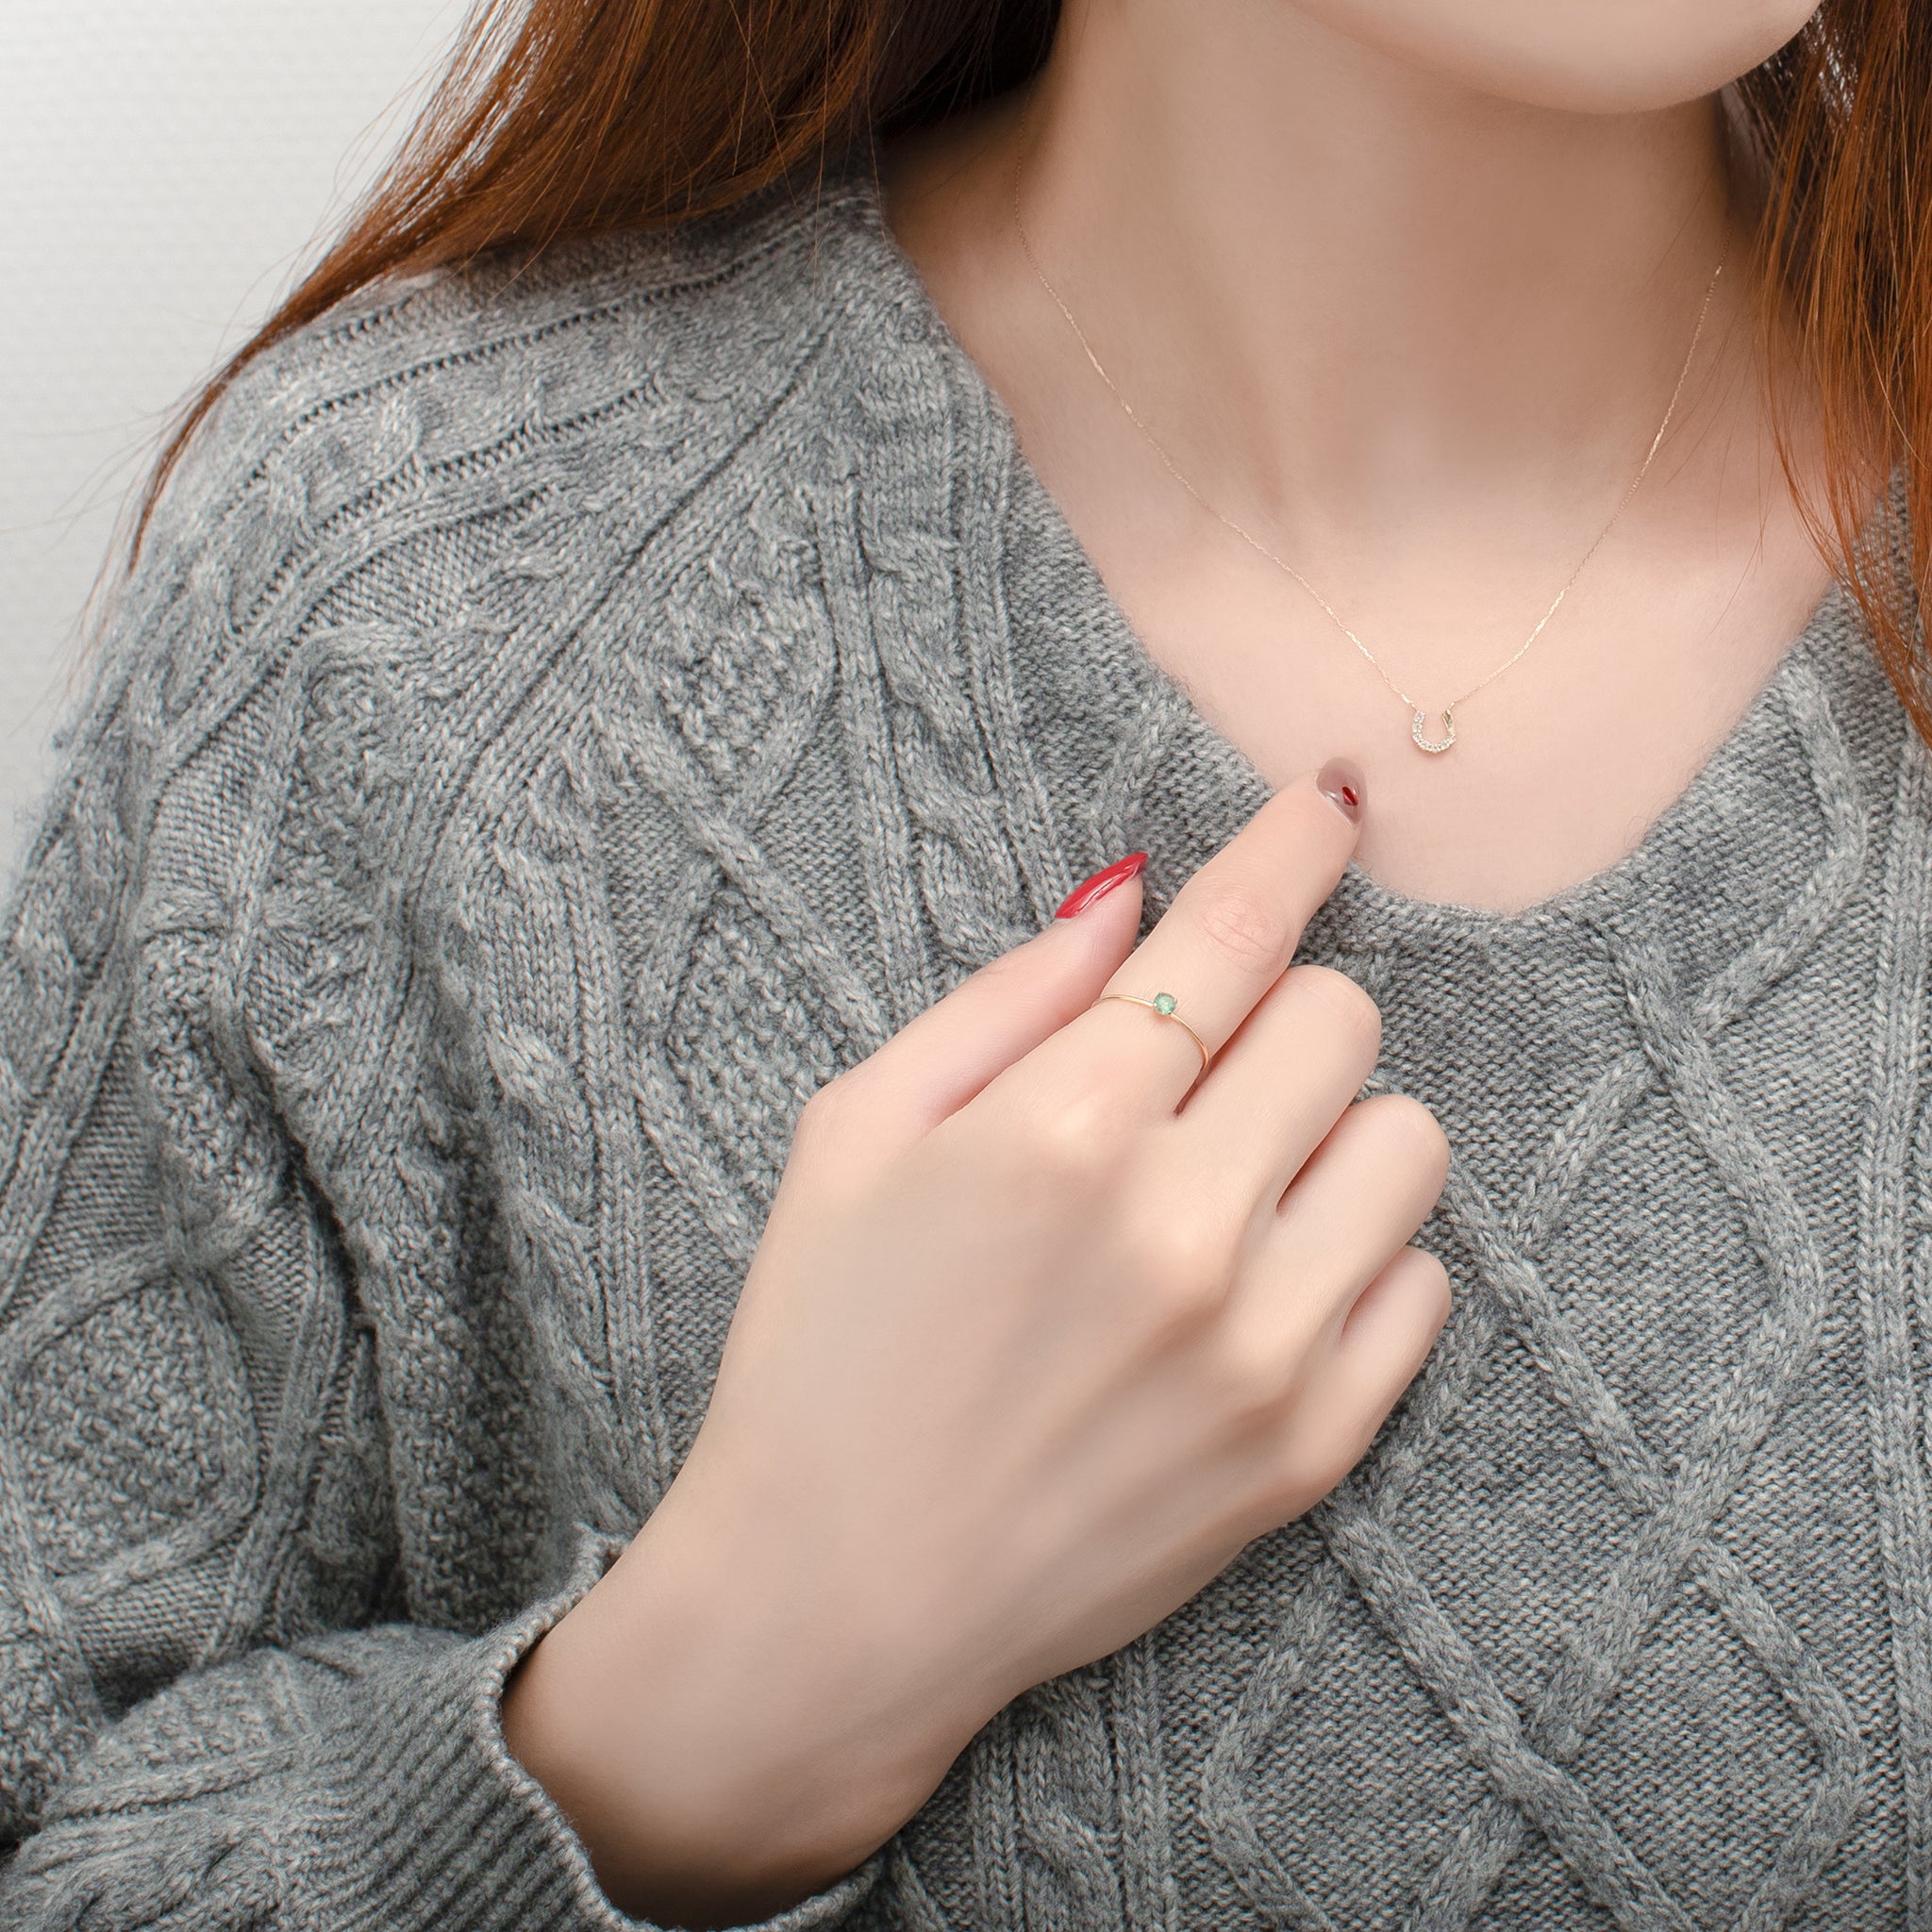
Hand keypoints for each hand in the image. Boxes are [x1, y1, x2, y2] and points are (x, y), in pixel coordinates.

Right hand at [502, 762, 1451, 1926]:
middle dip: (1272, 1012)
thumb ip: (1004, 997)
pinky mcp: (1310, 1449)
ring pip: (1408, 1141)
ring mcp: (1263, 1348)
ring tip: (1229, 1181)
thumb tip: (1131, 898)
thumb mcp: (853, 1134)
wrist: (837, 1598)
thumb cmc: (821, 1346)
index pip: (1233, 933)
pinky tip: (1252, 1285)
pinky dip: (1353, 1256)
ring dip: (1327, 1129)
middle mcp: (1184, 1228)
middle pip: (1339, 1018)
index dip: (1295, 843)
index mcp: (1059, 1128)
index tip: (1337, 800)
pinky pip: (1422, 1284)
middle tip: (1191, 1068)